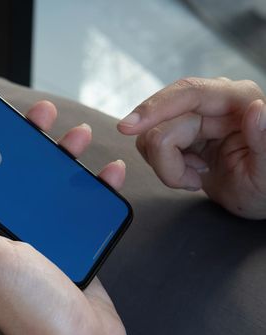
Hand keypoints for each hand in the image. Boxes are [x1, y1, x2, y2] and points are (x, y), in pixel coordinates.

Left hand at [0, 101, 127, 334]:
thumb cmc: (32, 310)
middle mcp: (13, 230)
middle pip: (20, 173)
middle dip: (31, 140)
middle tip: (42, 116)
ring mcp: (46, 236)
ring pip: (54, 185)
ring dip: (66, 157)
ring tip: (79, 136)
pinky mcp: (75, 243)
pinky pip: (84, 207)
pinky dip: (97, 187)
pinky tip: (107, 172)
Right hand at [118, 77, 265, 219]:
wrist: (255, 196)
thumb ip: (265, 139)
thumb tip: (256, 109)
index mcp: (239, 99)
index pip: (188, 94)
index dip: (155, 109)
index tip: (128, 127)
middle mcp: (213, 101)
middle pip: (161, 122)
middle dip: (166, 159)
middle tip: (190, 182)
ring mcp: (193, 115)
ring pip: (150, 136)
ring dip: (166, 165)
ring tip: (197, 176)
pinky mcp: (179, 130)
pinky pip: (151, 146)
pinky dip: (166, 167)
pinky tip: (191, 172)